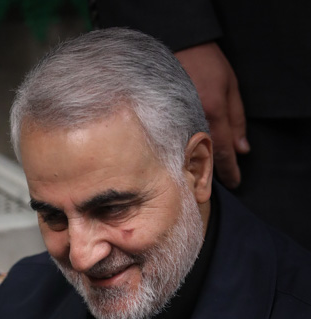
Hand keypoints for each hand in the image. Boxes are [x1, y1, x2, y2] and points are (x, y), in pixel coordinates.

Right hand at [175, 42, 249, 188]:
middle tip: (210, 189)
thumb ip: (237, 120)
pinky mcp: (161, 120)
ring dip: (191, 168)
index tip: (235, 182)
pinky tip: (179, 161)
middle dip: (209, 174)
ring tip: (194, 181)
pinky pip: (171, 143)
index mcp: (212, 111)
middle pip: (202, 157)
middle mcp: (192, 120)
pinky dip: (178, 153)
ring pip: (184, 153)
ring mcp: (174, 121)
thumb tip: (242, 149)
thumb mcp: (230, 86)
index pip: (223, 150)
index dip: (230, 170)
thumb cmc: (207, 61)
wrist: (179, 44)